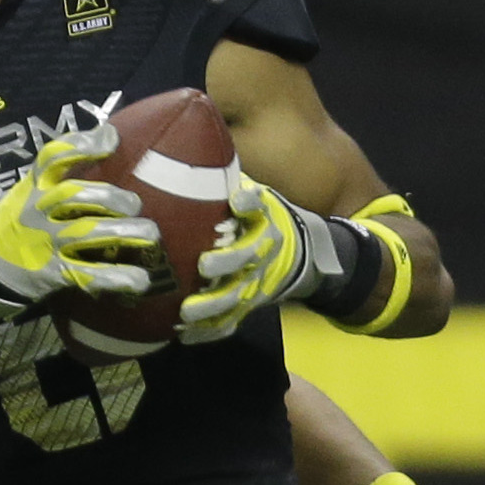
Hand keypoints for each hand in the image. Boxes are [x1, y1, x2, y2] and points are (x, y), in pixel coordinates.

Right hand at [0, 126, 159, 328]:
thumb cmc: (19, 225)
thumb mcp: (27, 194)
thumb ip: (58, 176)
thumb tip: (108, 139)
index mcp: (32, 188)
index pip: (52, 157)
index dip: (82, 145)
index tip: (111, 138)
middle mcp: (37, 212)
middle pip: (74, 195)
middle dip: (111, 198)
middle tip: (134, 205)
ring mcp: (46, 244)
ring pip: (86, 233)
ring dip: (124, 232)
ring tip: (149, 235)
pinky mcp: (55, 275)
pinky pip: (90, 275)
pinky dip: (118, 278)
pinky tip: (139, 279)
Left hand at [178, 175, 311, 342]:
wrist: (300, 256)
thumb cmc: (258, 220)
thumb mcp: (254, 196)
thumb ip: (230, 182)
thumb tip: (191, 148)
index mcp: (263, 222)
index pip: (259, 209)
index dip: (249, 203)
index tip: (237, 201)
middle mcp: (262, 253)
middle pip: (247, 258)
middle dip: (228, 262)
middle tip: (204, 266)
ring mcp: (255, 283)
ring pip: (236, 297)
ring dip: (213, 305)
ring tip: (186, 312)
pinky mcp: (248, 306)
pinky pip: (230, 322)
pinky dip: (209, 331)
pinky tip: (184, 336)